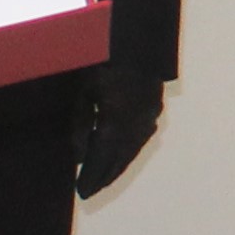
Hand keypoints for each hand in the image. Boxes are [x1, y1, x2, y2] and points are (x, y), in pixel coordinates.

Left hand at [70, 63, 165, 197]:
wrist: (137, 40)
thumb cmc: (104, 61)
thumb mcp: (84, 92)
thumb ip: (81, 125)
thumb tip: (79, 156)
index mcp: (116, 122)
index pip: (102, 159)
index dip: (91, 177)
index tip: (81, 193)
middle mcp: (136, 125)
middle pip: (119, 159)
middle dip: (105, 177)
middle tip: (91, 192)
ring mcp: (149, 117)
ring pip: (132, 150)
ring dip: (118, 166)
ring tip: (105, 179)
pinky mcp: (154, 109)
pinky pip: (141, 138)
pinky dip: (129, 151)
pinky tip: (122, 155)